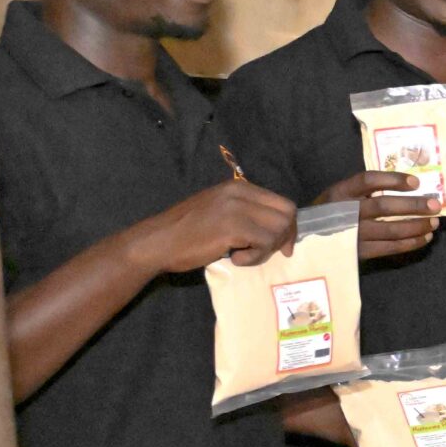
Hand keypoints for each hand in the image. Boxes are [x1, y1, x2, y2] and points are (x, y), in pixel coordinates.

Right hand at [128, 179, 296, 271]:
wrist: (157, 241)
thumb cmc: (187, 232)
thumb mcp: (220, 211)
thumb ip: (246, 213)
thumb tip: (280, 230)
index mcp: (239, 187)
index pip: (283, 204)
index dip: (288, 227)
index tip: (281, 246)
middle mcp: (240, 193)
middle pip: (287, 214)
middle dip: (283, 238)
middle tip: (263, 253)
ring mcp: (236, 208)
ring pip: (278, 229)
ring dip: (267, 250)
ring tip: (244, 256)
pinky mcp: (233, 227)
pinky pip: (264, 244)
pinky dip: (255, 257)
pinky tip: (235, 259)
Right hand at [316, 170, 440, 260]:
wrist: (305, 239)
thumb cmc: (331, 211)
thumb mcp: (340, 192)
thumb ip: (364, 188)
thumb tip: (407, 184)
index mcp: (340, 192)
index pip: (367, 180)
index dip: (393, 180)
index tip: (416, 182)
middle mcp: (345, 212)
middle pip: (384, 206)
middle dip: (413, 205)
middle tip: (435, 205)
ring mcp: (352, 234)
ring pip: (390, 230)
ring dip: (416, 226)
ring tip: (434, 222)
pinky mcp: (359, 252)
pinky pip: (390, 248)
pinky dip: (410, 243)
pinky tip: (424, 237)